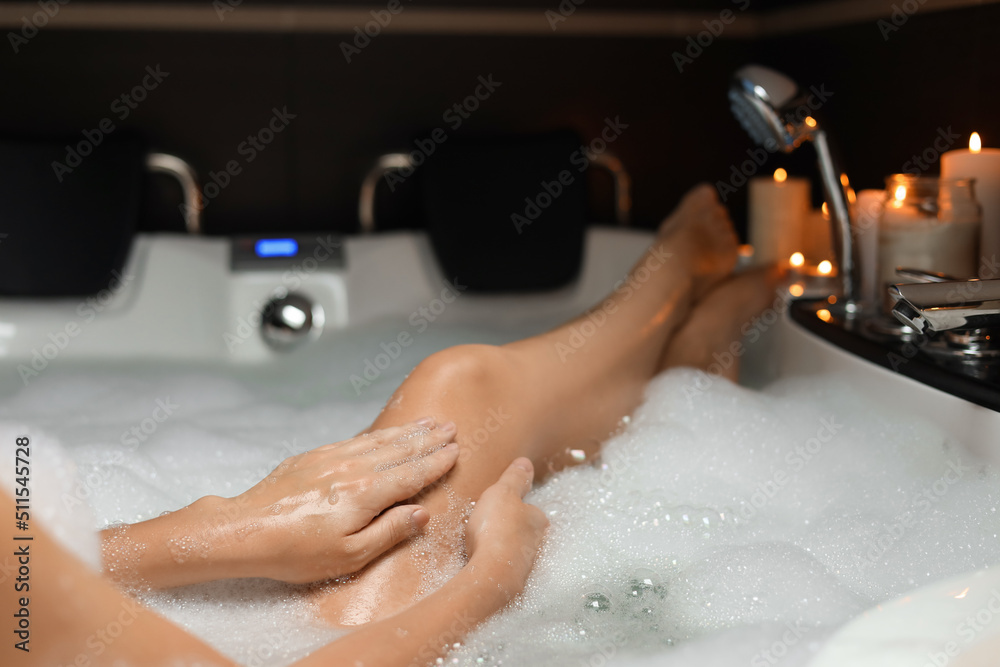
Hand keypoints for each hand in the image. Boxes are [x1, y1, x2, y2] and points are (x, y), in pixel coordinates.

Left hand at [211, 419, 460, 583]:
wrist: (244, 530)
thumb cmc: (295, 552)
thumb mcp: (350, 556)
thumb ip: (389, 532)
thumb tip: (421, 514)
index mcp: (367, 493)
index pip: (412, 474)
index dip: (436, 462)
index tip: (455, 451)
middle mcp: (353, 468)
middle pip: (399, 450)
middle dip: (427, 438)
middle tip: (450, 427)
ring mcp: (331, 458)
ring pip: (378, 440)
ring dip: (405, 431)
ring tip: (426, 423)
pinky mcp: (312, 457)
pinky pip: (355, 440)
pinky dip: (376, 435)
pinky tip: (383, 434)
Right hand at [464, 458, 548, 597]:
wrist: (490, 574)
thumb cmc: (497, 528)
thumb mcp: (503, 492)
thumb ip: (514, 478)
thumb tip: (526, 463)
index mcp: (538, 519)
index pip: (530, 509)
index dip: (513, 506)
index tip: (498, 506)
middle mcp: (538, 542)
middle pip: (523, 530)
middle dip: (508, 528)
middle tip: (487, 524)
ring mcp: (526, 564)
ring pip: (513, 549)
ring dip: (499, 546)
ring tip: (480, 544)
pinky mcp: (512, 581)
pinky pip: (502, 566)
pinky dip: (493, 563)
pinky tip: (479, 561)